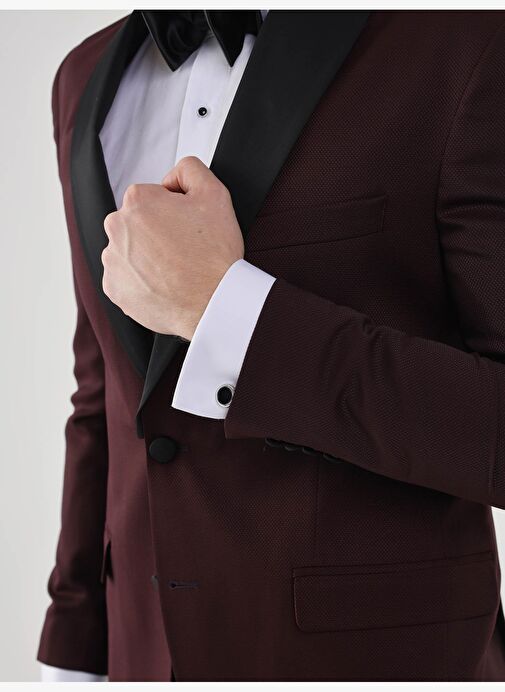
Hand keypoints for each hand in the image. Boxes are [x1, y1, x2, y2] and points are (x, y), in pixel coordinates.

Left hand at [102, 156, 243, 339]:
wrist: (213, 303)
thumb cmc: (214, 256)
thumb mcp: (215, 194)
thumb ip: (190, 169)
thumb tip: (172, 178)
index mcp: (137, 201)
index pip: (152, 198)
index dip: (174, 211)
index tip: (187, 228)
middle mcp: (117, 228)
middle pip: (137, 224)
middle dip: (157, 233)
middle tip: (184, 249)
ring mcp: (112, 261)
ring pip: (130, 251)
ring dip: (148, 257)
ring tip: (175, 270)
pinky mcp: (114, 289)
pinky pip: (125, 279)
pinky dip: (142, 281)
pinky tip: (164, 284)